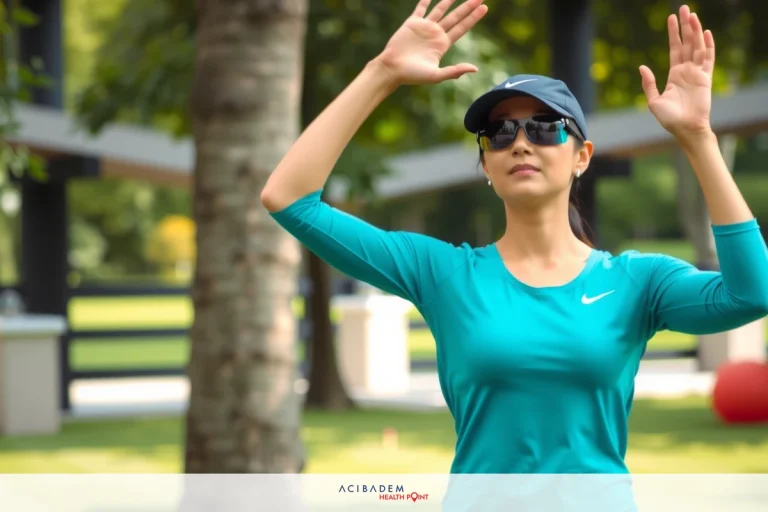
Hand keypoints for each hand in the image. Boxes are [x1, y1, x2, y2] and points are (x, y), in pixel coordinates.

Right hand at [374, 0, 487, 85]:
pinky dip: (426, 0)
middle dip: (468, 7)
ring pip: (440, 9)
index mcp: (443, 45)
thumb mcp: (436, 76)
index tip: (484, 8)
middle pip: (455, 17)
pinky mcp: (412, 23)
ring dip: (450, 0)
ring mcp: (424, 27)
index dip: (473, 18)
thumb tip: (475, 68)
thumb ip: (454, 71)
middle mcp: (435, 34)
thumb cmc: (412, 76)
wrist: (392, 69)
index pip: (461, 28)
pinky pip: (421, 8)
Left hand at [639, 5, 714, 139]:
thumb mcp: (653, 101)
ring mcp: (697, 73)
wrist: (685, 129)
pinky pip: (708, 58)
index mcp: (674, 75)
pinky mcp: (706, 78)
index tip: (671, 18)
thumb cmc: (669, 119)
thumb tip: (642, 66)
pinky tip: (706, 33)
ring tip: (692, 15)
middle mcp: (687, 71)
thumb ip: (649, 83)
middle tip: (684, 8)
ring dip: (696, 31)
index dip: (673, 34)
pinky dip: (708, 45)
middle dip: (685, 26)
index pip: (674, 49)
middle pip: (687, 43)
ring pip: (697, 46)